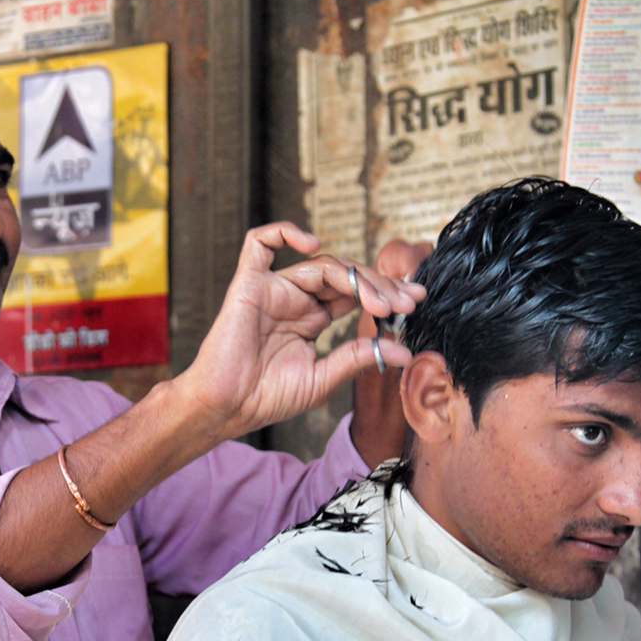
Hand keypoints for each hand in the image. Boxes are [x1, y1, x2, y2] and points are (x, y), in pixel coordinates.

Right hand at [178, 221, 423, 440]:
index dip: (385, 294)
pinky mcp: (248, 284)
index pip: (355, 294)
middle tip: (406, 301)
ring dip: (355, 277)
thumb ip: (358, 358)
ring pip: (320, 263)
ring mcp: (273, 289)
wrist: (226, 408)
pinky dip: (284, 232)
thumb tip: (402, 350)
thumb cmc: (266, 398)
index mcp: (312, 319)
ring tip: (380, 303)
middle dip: (380, 285)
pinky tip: (312, 244)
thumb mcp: (323, 380)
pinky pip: (259, 243)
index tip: (414, 303)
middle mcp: (296, 300)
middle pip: (345, 275)